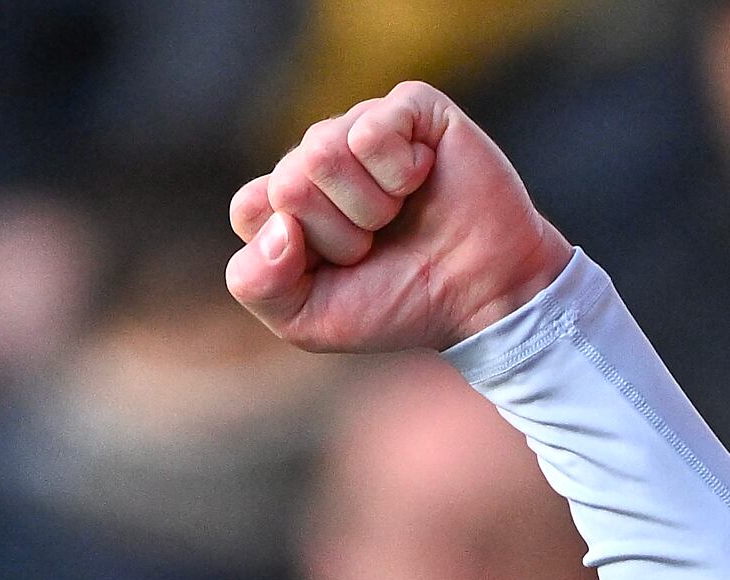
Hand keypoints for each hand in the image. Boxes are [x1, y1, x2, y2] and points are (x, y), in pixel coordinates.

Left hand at [226, 82, 570, 353]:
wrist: (481, 296)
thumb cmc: (396, 304)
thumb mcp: (307, 320)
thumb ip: (254, 285)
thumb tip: (275, 224)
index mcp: (287, 205)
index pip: (248, 207)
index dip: (290, 251)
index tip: (336, 270)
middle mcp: (320, 160)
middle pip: (287, 182)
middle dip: (337, 234)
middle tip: (377, 244)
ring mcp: (363, 129)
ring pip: (321, 152)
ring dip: (369, 207)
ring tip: (399, 215)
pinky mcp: (408, 108)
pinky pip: (370, 130)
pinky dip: (398, 173)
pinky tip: (422, 181)